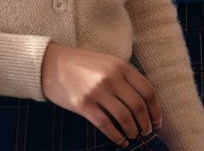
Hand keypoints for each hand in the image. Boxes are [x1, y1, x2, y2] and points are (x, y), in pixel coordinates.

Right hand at [41, 43, 161, 145]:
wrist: (47, 63)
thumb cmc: (78, 64)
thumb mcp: (105, 62)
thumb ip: (124, 77)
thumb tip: (144, 105)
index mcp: (120, 66)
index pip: (148, 92)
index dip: (156, 110)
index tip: (157, 121)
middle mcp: (110, 78)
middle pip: (138, 108)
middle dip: (146, 124)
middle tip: (146, 132)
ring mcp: (96, 91)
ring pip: (125, 119)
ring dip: (133, 132)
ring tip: (133, 136)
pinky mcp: (83, 104)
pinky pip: (107, 125)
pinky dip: (117, 136)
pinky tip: (120, 140)